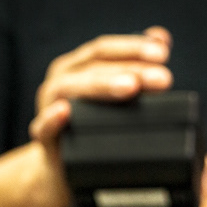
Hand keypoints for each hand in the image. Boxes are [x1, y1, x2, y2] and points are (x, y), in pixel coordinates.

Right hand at [29, 27, 174, 148]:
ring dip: (102, 85)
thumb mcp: (116, 94)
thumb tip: (161, 39)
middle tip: (162, 78)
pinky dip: (52, 119)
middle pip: (94, 67)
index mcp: (76, 67)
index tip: (163, 54)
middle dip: (131, 70)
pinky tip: (65, 112)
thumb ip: (136, 66)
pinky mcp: (43, 137)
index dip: (133, 47)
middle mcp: (60, 81)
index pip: (104, 49)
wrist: (63, 168)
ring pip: (71, 88)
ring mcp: (48, 107)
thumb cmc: (92, 127)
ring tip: (130, 87)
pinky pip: (43, 127)